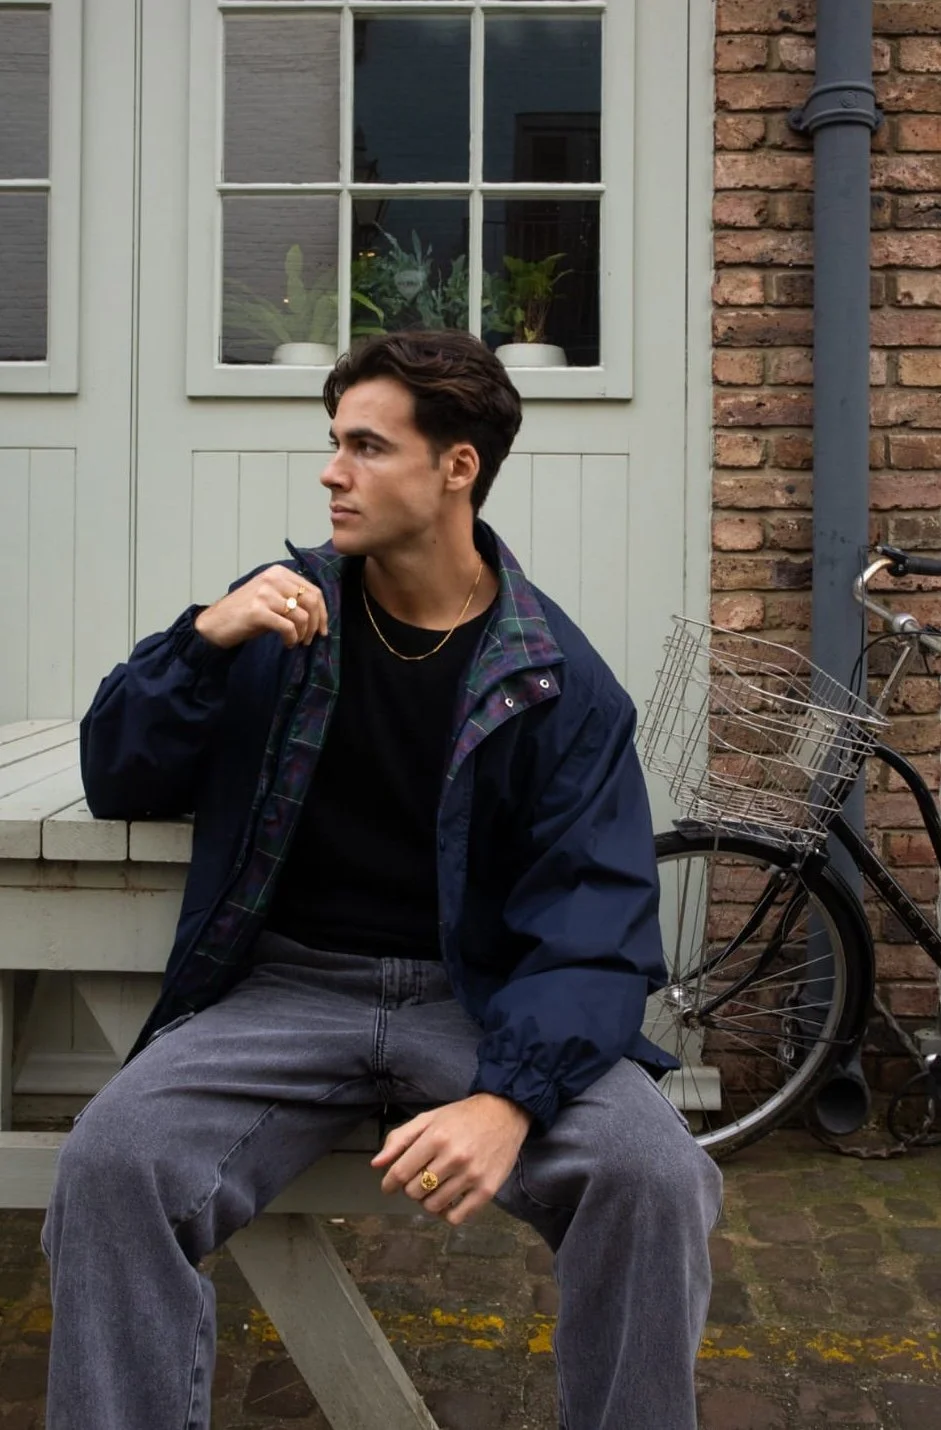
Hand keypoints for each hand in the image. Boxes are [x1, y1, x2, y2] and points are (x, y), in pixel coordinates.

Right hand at [195, 565, 328, 649]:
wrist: (214, 624)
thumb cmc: (244, 613)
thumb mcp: (270, 598)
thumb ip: (292, 599)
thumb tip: (320, 614)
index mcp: (278, 572)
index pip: (314, 590)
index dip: (323, 612)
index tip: (322, 629)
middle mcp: (273, 579)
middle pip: (312, 602)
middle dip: (316, 624)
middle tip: (309, 639)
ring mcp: (265, 593)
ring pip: (302, 616)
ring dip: (303, 634)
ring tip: (295, 642)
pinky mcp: (258, 611)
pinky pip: (288, 627)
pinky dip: (291, 638)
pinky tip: (287, 644)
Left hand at [372, 1094, 532, 1224]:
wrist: (504, 1114)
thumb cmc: (462, 1116)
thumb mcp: (429, 1119)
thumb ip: (400, 1139)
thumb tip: (376, 1164)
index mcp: (436, 1137)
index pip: (401, 1172)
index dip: (389, 1183)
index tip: (388, 1186)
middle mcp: (453, 1157)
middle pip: (415, 1191)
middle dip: (410, 1188)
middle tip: (419, 1179)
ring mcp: (472, 1175)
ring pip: (433, 1206)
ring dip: (428, 1201)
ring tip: (434, 1188)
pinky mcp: (487, 1190)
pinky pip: (457, 1218)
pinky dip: (448, 1214)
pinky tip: (449, 1201)